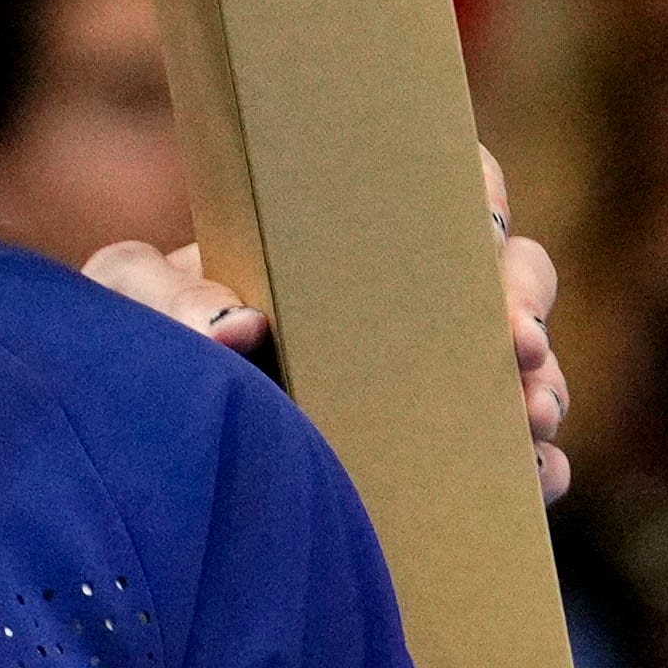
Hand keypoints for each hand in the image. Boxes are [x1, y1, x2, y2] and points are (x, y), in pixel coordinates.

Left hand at [79, 145, 567, 496]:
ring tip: (531, 416)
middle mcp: (398, 304)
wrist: (132, 446)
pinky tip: (535, 476)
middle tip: (516, 346)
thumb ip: (159, 293)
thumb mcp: (124, 301)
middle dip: (526, 305)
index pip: (436, 190)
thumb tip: (240, 324)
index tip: (482, 229)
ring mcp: (424, 380)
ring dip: (543, 384)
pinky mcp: (434, 458)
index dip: (479, 194)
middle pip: (507, 274)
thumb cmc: (129, 344)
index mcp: (338, 239)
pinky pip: (512, 459)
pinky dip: (535, 465)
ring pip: (524, 365)